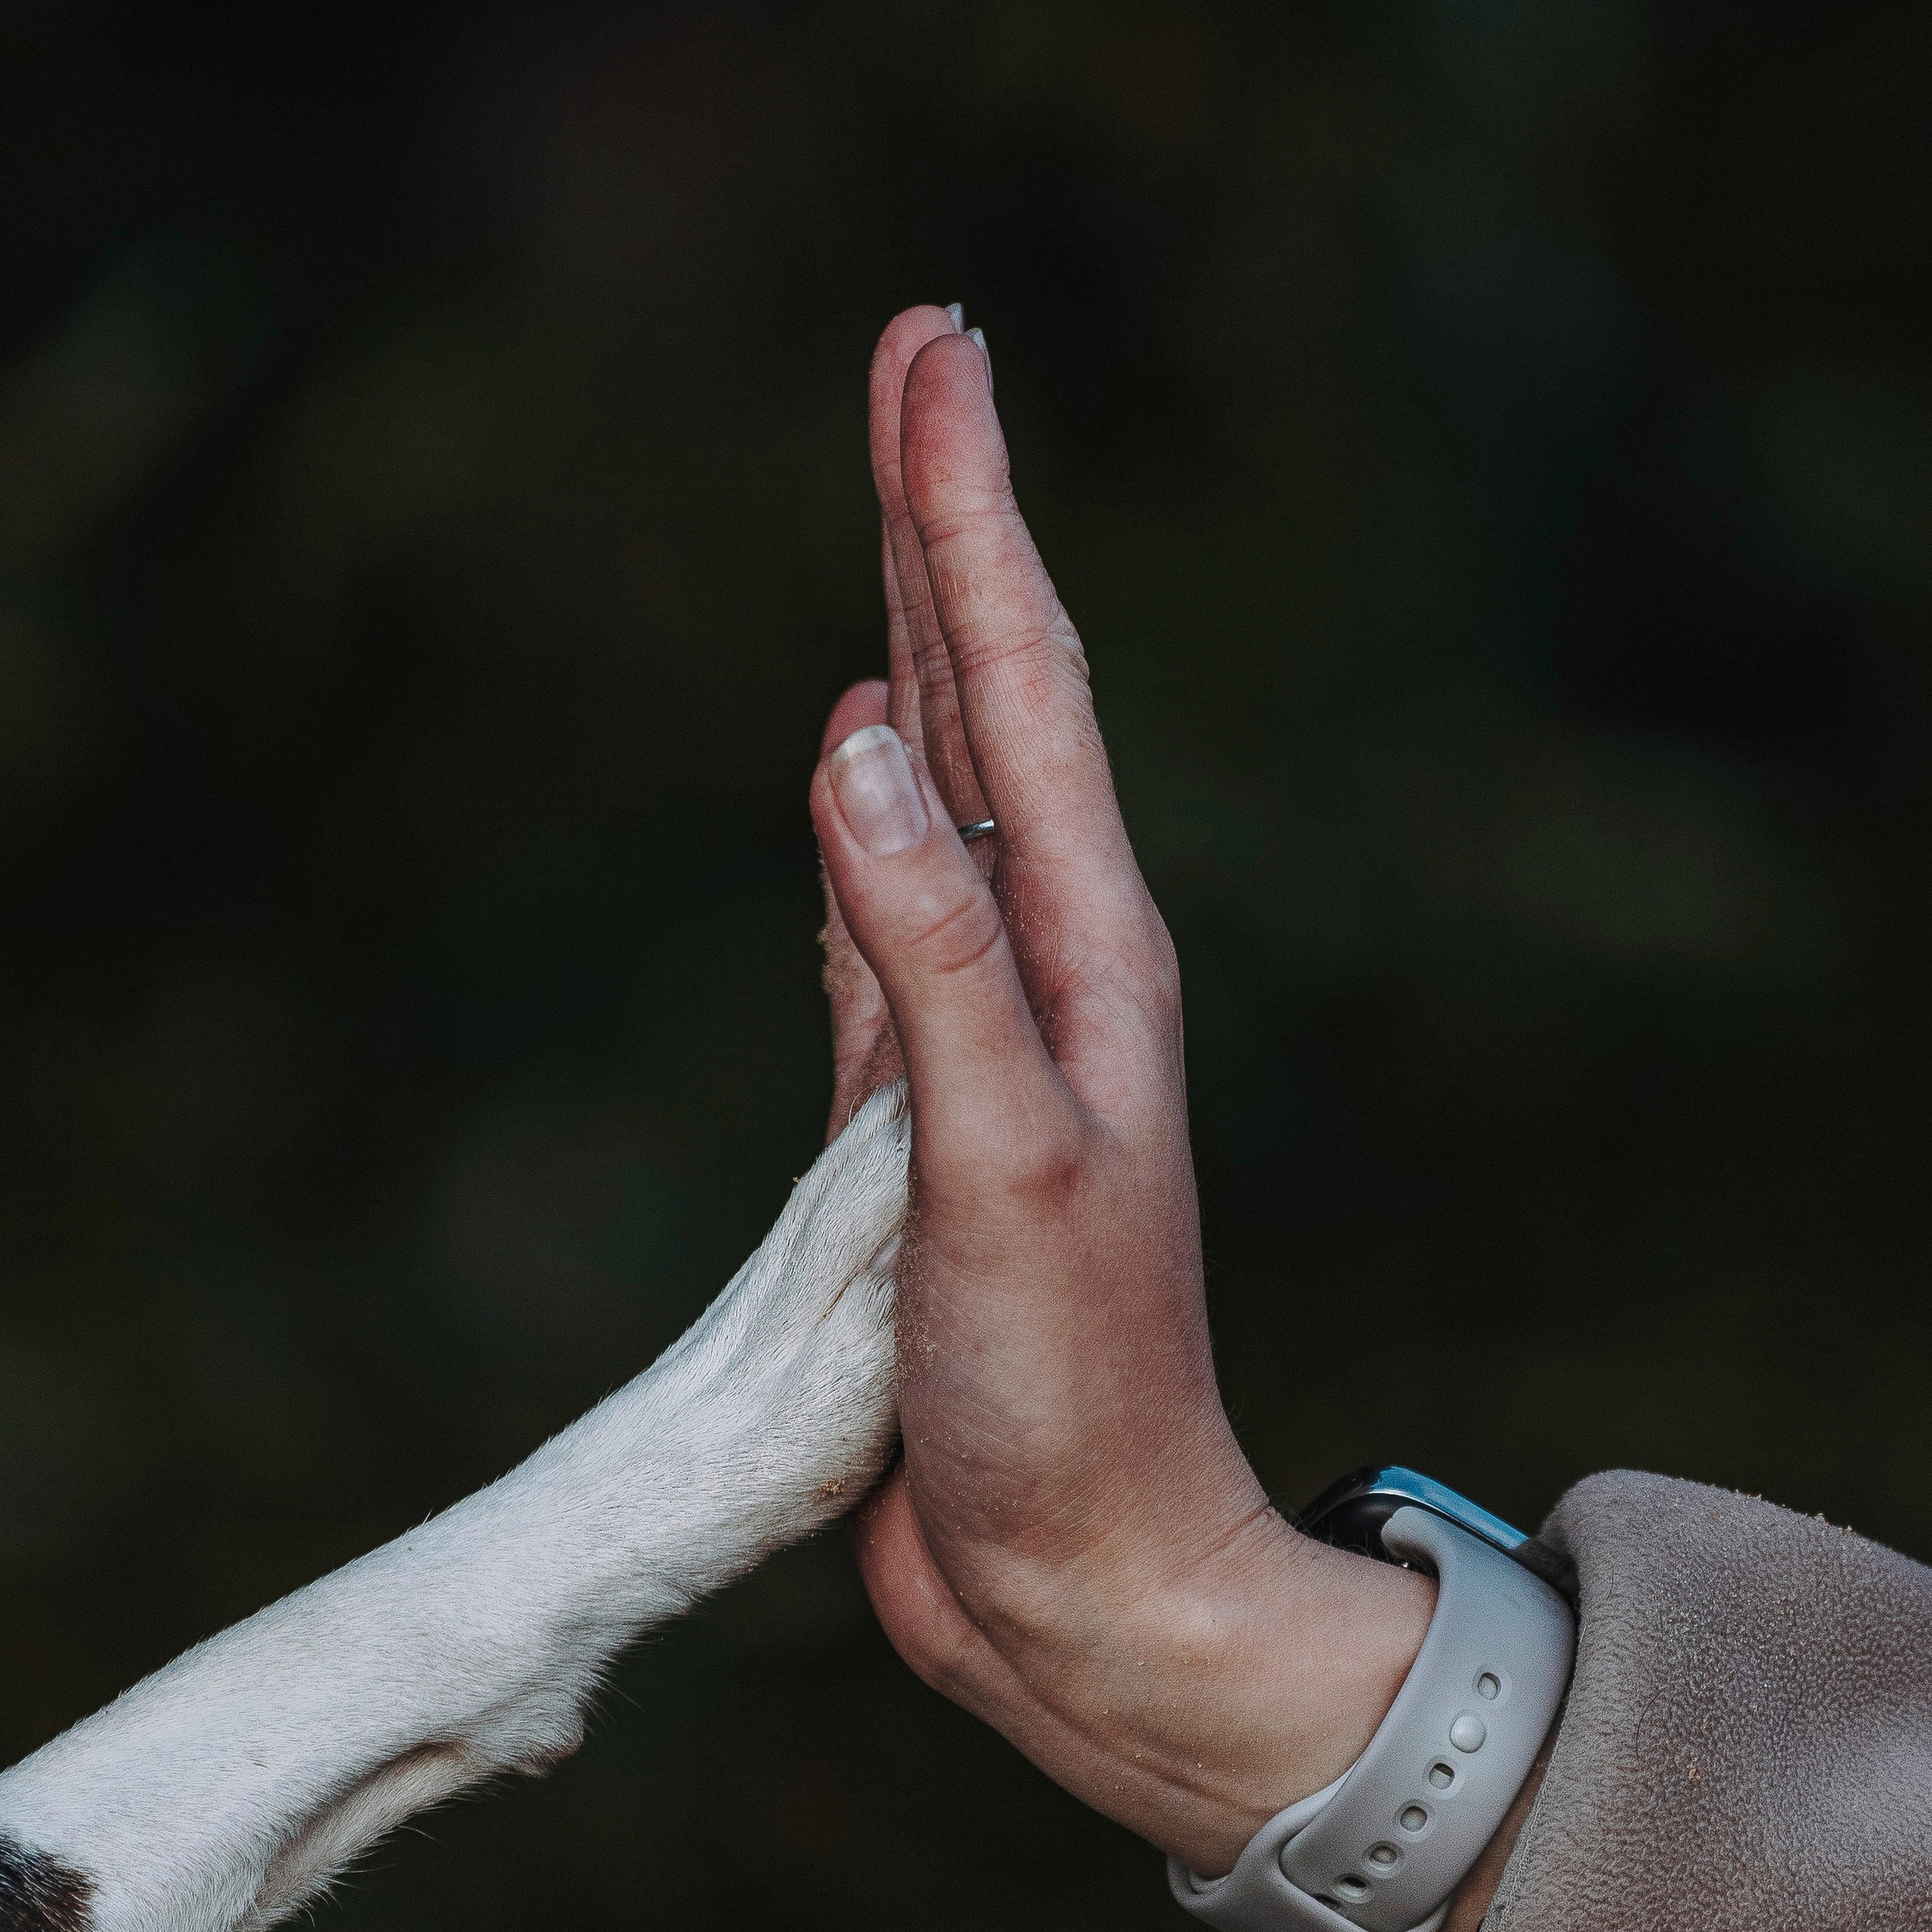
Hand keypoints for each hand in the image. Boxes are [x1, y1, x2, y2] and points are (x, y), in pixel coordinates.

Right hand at [813, 308, 1540, 1931]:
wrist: (1084, 1579)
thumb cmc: (1068, 1395)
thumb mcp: (1003, 1165)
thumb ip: (924, 959)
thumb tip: (850, 742)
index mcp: (1084, 951)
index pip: (1011, 679)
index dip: (962, 508)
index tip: (930, 352)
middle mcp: (1042, 965)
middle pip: (979, 694)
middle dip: (942, 523)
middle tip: (916, 361)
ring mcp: (978, 1035)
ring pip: (928, 791)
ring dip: (908, 645)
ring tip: (890, 524)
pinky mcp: (913, 1119)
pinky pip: (878, 920)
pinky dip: (857, 821)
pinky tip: (847, 771)